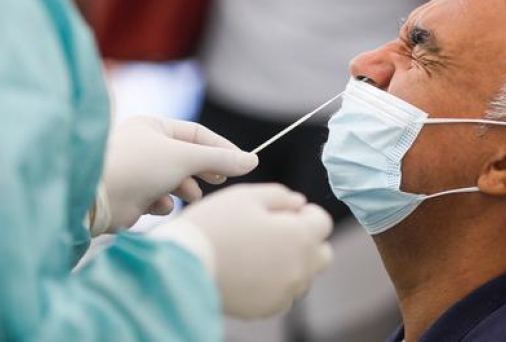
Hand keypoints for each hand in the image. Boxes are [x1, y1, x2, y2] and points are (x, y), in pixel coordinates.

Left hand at [97, 116, 257, 232]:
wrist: (96, 200)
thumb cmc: (138, 168)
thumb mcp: (185, 158)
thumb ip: (220, 160)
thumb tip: (253, 160)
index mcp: (152, 126)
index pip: (197, 134)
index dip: (221, 148)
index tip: (243, 163)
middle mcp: (144, 145)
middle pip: (188, 157)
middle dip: (203, 170)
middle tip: (220, 179)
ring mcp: (138, 171)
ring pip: (176, 180)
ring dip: (184, 188)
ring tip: (187, 195)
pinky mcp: (132, 196)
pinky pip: (160, 197)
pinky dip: (163, 203)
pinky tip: (157, 206)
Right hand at [177, 184, 333, 318]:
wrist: (182, 266)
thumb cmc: (214, 225)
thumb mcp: (246, 196)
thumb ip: (280, 196)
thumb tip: (299, 203)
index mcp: (300, 236)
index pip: (323, 222)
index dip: (305, 214)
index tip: (284, 212)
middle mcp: (300, 268)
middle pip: (322, 254)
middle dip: (306, 241)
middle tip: (275, 233)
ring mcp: (285, 293)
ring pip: (302, 277)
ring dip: (290, 264)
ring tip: (256, 254)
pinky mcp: (266, 309)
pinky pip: (282, 295)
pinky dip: (273, 284)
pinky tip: (248, 272)